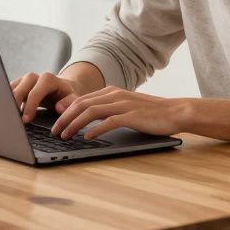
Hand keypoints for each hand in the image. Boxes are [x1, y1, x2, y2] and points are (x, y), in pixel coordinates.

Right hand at [10, 72, 80, 123]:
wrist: (62, 87)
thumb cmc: (67, 95)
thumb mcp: (73, 99)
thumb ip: (69, 103)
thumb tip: (58, 108)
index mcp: (48, 79)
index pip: (36, 92)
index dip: (30, 106)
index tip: (26, 120)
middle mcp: (34, 77)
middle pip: (21, 88)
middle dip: (15, 104)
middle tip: (12, 119)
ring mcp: (24, 79)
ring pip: (11, 88)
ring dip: (8, 102)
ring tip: (6, 117)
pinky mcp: (18, 84)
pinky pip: (8, 91)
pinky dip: (6, 101)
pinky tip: (5, 112)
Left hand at [51, 87, 187, 140]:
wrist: (175, 112)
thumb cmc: (151, 113)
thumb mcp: (126, 107)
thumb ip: (108, 109)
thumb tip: (88, 119)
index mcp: (111, 92)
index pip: (81, 100)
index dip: (66, 112)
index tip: (56, 124)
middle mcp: (115, 95)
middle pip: (81, 104)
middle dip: (64, 118)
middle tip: (54, 131)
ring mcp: (123, 104)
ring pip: (91, 111)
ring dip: (74, 124)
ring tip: (65, 135)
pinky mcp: (132, 115)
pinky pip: (108, 121)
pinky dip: (95, 129)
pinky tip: (87, 137)